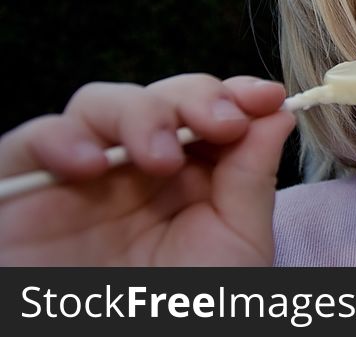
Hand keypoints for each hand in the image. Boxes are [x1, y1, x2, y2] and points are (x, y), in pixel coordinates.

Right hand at [0, 74, 295, 265]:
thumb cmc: (182, 314)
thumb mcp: (234, 247)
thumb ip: (253, 179)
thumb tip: (278, 113)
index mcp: (191, 179)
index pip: (211, 112)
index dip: (237, 95)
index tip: (266, 97)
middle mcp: (137, 170)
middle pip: (163, 98)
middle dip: (198, 98)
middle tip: (223, 124)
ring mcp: (82, 175)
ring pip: (102, 103)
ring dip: (140, 114)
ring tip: (161, 159)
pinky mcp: (24, 189)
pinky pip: (34, 138)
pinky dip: (62, 138)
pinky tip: (91, 166)